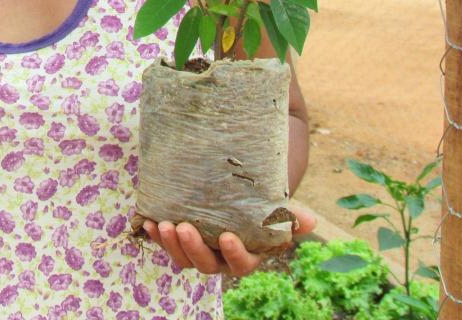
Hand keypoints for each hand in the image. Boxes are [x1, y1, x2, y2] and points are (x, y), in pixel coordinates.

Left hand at [142, 205, 316, 276]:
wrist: (234, 197)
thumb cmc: (258, 207)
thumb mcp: (273, 211)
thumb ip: (289, 217)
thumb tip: (312, 221)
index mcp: (245, 256)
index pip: (241, 265)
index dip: (234, 254)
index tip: (227, 236)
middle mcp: (219, 259)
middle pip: (206, 265)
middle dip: (193, 249)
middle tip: (185, 227)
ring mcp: (197, 252)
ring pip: (183, 259)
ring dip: (172, 244)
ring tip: (164, 224)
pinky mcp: (179, 241)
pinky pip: (166, 245)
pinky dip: (156, 236)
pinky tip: (148, 223)